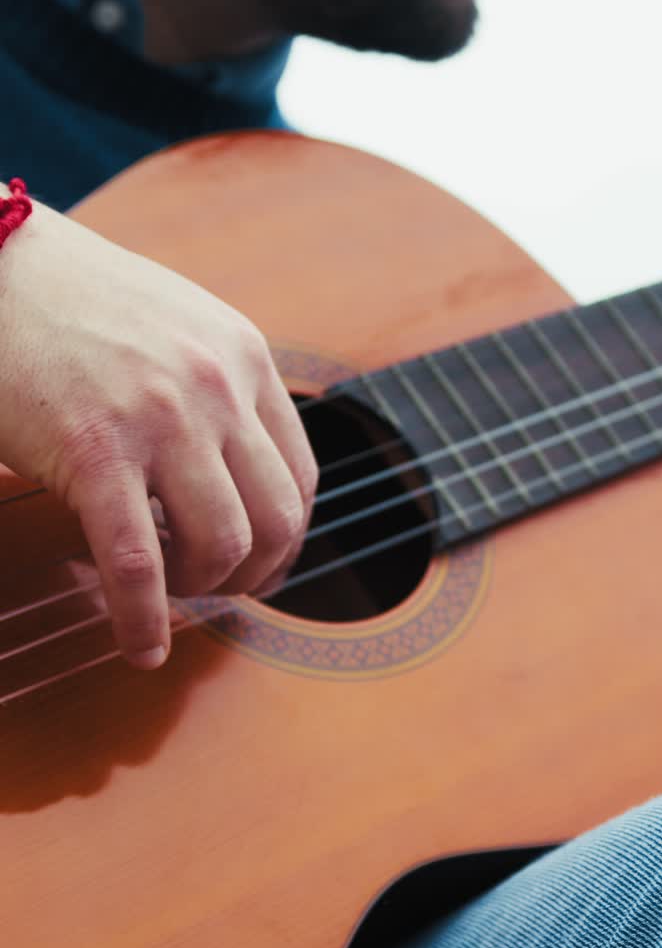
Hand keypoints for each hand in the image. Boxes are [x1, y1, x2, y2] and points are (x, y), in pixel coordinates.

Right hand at [0, 197, 316, 668]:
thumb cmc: (75, 301)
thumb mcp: (178, 326)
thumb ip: (217, 389)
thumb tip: (232, 472)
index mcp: (244, 357)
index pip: (300, 476)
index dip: (285, 539)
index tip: (259, 565)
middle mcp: (217, 386)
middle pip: (277, 520)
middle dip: (253, 574)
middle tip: (214, 586)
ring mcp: (161, 418)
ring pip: (222, 545)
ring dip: (201, 589)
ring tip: (168, 591)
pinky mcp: (95, 452)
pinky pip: (139, 564)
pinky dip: (142, 620)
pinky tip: (139, 646)